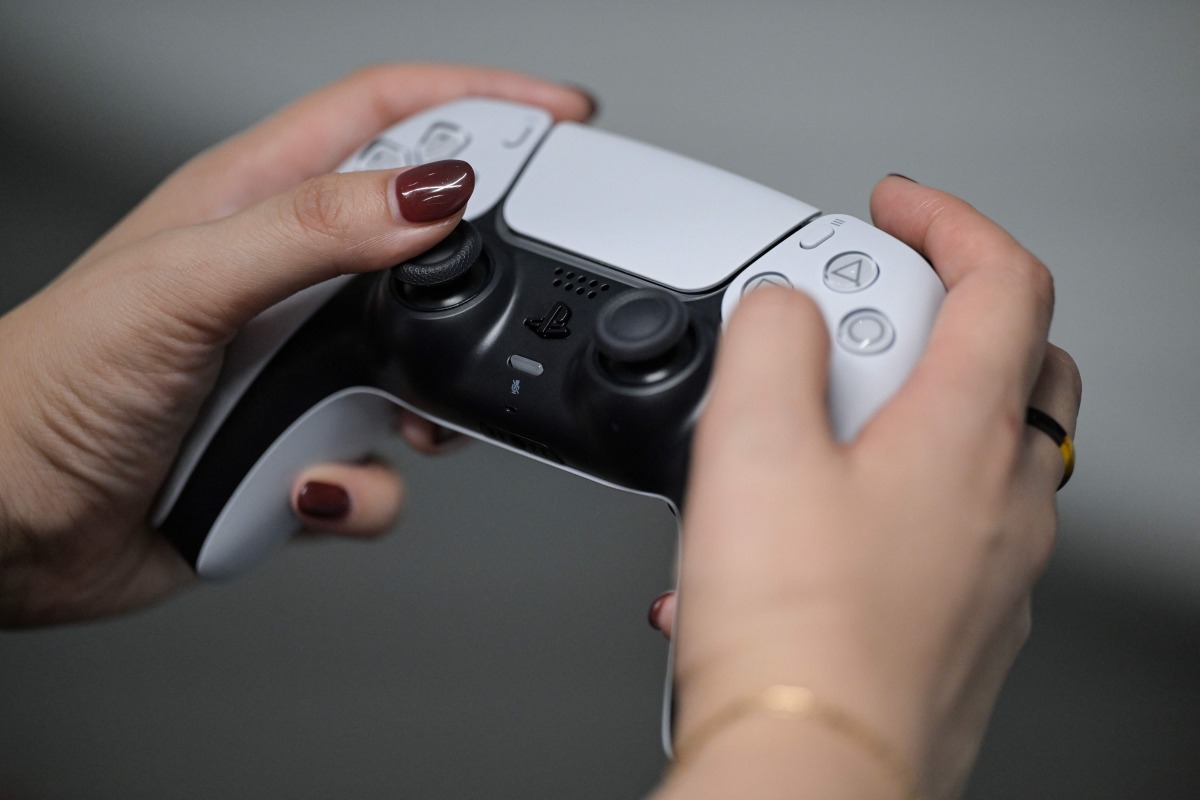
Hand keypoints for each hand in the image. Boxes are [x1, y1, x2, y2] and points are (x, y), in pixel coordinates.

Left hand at [0, 64, 593, 626]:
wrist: (8, 528)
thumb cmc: (48, 389)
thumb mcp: (184, 284)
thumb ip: (313, 231)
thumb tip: (430, 192)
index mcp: (254, 203)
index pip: (385, 115)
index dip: (478, 99)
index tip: (560, 114)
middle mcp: (289, 280)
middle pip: (426, 243)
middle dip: (473, 277)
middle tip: (506, 298)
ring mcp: (301, 366)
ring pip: (422, 367)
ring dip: (425, 406)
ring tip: (388, 421)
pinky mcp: (305, 444)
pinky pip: (382, 466)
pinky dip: (359, 486)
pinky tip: (306, 481)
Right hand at [654, 177, 1080, 797]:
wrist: (809, 774)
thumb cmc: (797, 635)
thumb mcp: (753, 446)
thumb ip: (771, 341)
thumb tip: (783, 310)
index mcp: (967, 435)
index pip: (1005, 281)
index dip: (950, 222)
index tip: (898, 209)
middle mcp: (1004, 500)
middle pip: (1014, 363)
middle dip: (941, 315)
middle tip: (855, 321)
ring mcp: (993, 567)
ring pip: (976, 451)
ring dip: (906, 415)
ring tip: (801, 443)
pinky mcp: (963, 622)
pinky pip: (941, 530)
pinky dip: (885, 500)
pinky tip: (794, 538)